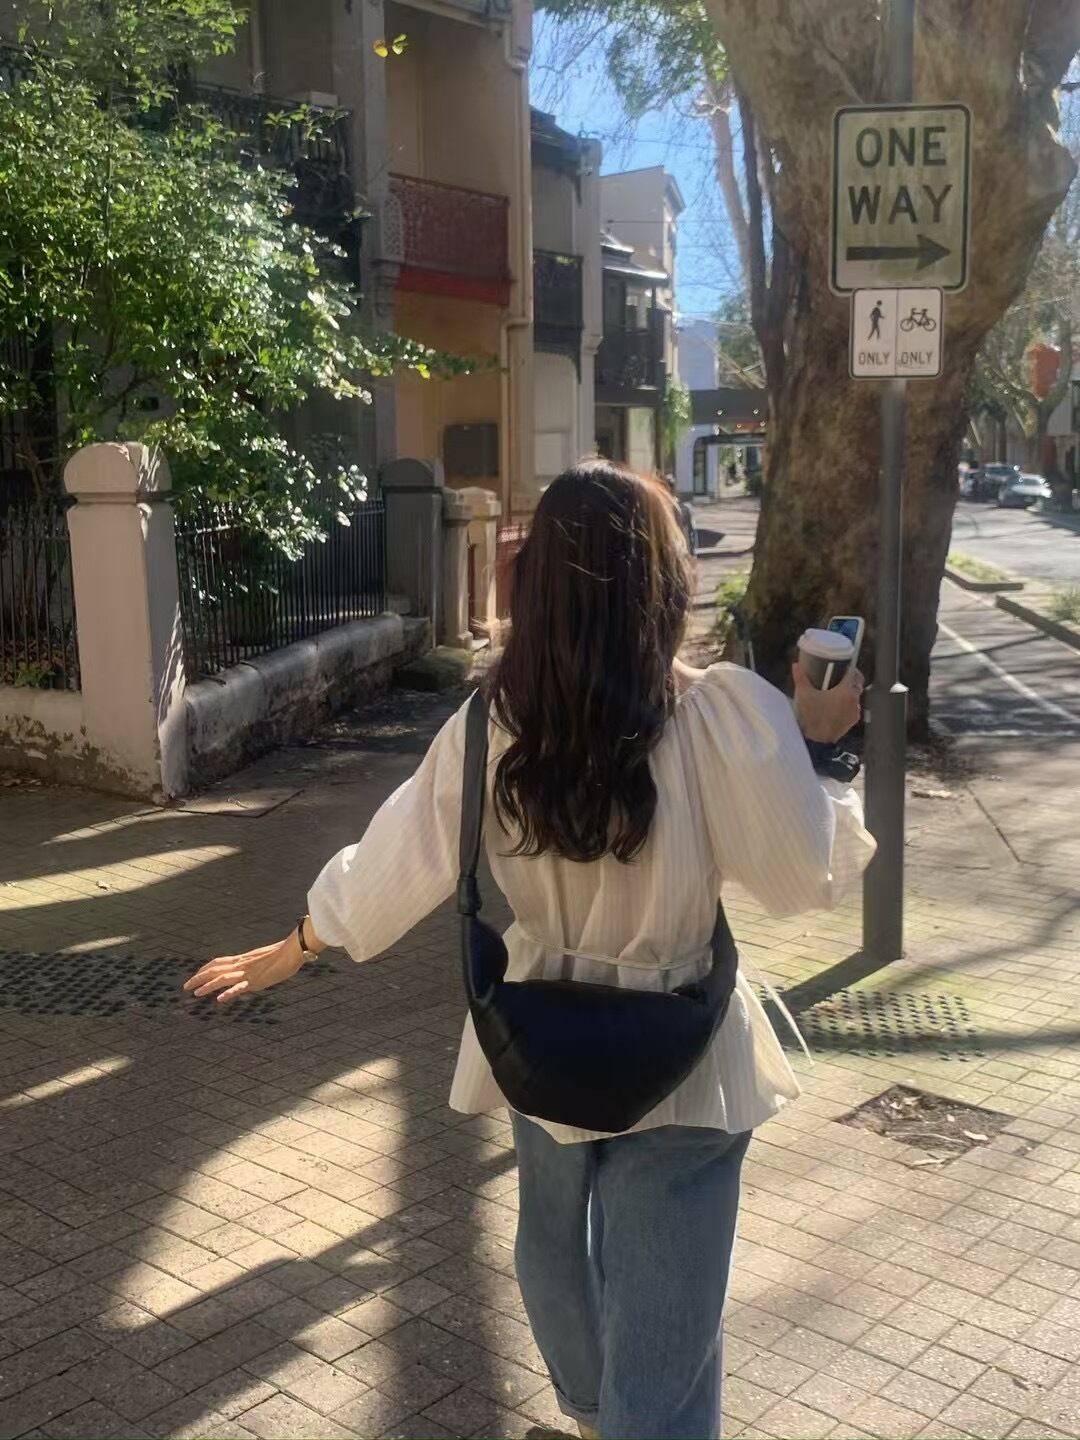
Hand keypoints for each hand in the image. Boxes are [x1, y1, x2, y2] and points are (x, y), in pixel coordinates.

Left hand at [183, 933, 304, 1004]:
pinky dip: (229, 993)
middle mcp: (242, 965)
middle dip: (198, 978)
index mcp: (243, 959)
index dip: (205, 968)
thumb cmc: (283, 953)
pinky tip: (220, 1000)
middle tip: (186, 987)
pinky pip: (239, 987)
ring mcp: (248, 973)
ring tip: (195, 994)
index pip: (218, 962)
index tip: (196, 975)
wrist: (293, 950)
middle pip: (214, 970)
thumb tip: (256, 968)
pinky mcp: (256, 981)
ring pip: (222, 978)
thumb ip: (256, 963)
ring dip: (207, 986)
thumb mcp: (264, 958)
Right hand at [793, 663, 864, 743]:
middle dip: (850, 678)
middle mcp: (854, 699)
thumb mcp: (804, 695)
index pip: (854, 672)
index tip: (842, 666)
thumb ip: (801, 678)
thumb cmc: (813, 717)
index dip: (849, 667)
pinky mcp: (853, 719)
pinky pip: (853, 707)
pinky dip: (848, 704)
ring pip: (855, 695)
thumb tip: (796, 665)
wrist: (818, 740)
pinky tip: (837, 705)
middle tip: (839, 676)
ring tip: (836, 691)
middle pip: (857, 683)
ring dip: (849, 692)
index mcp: (846, 690)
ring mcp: (855, 710)